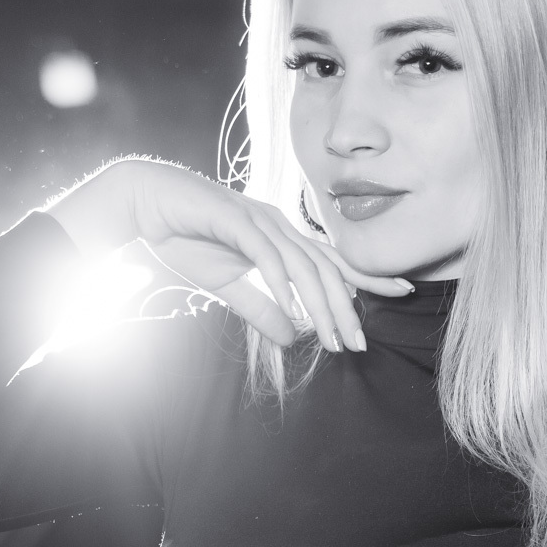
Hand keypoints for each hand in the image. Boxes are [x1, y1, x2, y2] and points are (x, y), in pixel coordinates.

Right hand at [45, 159, 411, 351]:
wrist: (145, 202)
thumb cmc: (186, 238)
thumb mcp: (230, 287)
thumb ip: (262, 310)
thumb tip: (293, 338)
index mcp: (282, 238)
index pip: (333, 261)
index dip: (367, 278)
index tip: (402, 293)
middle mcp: (279, 225)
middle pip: (326, 269)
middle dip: (347, 309)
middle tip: (361, 344)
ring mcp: (259, 220)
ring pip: (303, 266)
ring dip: (322, 305)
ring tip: (334, 338)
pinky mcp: (234, 218)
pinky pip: (266, 255)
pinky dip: (282, 283)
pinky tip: (294, 310)